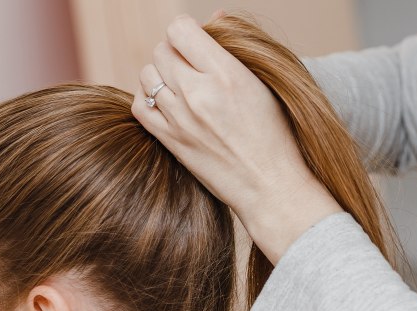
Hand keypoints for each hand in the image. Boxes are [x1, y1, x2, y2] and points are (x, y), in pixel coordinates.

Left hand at [131, 14, 342, 263]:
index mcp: (226, 74)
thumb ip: (232, 50)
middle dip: (175, 53)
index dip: (187, 32)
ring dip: (161, 74)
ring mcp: (180, 119)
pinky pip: (140, 105)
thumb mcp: (263, 84)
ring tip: (182, 86)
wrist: (270, 186)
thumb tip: (212, 18)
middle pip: (162, 50)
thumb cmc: (276, 135)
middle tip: (193, 67)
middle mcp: (198, 94)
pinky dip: (149, 98)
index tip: (198, 43)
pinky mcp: (171, 141)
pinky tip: (168, 103)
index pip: (180, 29)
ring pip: (148, 75)